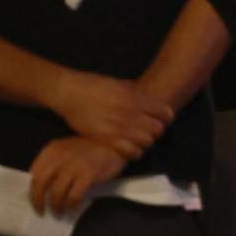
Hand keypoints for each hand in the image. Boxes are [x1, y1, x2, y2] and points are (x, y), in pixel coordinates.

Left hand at [28, 136, 125, 213]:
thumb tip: (44, 188)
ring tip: (59, 211)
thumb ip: (55, 164)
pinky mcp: (88, 174)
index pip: (34, 173)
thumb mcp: (68, 150)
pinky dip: (70, 205)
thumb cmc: (92, 149)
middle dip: (38, 200)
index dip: (32, 189)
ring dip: (56, 206)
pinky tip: (72, 207)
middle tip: (41, 211)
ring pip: (56, 192)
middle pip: (40, 183)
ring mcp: (74, 165)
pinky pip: (73, 195)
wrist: (115, 143)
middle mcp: (60, 156)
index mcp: (52, 150)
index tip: (35, 200)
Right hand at [53, 72, 171, 159]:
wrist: (69, 92)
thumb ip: (134, 92)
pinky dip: (134, 152)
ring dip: (146, 142)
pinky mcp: (107, 139)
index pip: (165, 112)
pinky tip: (130, 149)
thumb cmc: (93, 85)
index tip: (163, 118)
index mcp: (135, 98)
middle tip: (150, 130)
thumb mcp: (119, 83)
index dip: (166, 116)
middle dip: (157, 130)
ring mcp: (119, 128)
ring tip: (140, 140)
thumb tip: (145, 96)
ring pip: (147, 142)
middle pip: (158, 129)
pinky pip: (131, 152)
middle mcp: (130, 113)